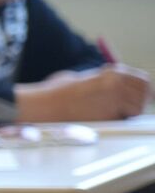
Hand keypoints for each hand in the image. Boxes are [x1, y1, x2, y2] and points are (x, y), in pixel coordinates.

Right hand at [15, 64, 151, 120]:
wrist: (47, 105)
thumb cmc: (59, 91)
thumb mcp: (84, 77)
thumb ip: (103, 80)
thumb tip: (117, 85)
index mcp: (112, 72)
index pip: (142, 79)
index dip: (144, 88)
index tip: (143, 94)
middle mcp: (117, 85)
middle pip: (145, 93)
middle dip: (141, 99)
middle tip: (131, 105)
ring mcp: (115, 101)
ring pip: (138, 108)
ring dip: (131, 111)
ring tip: (117, 112)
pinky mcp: (109, 116)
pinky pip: (124, 119)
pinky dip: (120, 119)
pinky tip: (107, 117)